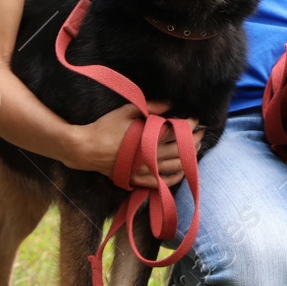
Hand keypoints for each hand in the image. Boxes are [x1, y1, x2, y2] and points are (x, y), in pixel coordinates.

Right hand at [69, 100, 202, 188]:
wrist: (85, 149)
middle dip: (194, 140)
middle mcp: (150, 155)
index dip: (189, 125)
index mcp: (149, 137)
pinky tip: (181, 172)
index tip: (195, 119)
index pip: (177, 131)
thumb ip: (151, 107)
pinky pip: (160, 183)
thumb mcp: (127, 112)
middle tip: (201, 133)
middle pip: (180, 149)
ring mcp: (144, 169)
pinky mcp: (137, 179)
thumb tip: (170, 103)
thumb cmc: (105, 127)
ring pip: (175, 166)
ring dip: (189, 158)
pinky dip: (174, 178)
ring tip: (196, 150)